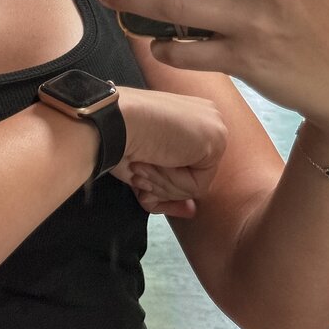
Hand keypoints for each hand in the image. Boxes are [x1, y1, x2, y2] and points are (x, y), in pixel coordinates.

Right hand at [109, 85, 227, 217]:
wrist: (113, 122)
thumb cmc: (119, 137)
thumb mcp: (147, 165)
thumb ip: (170, 186)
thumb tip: (191, 210)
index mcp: (190, 117)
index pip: (189, 167)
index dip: (161, 179)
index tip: (136, 168)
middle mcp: (206, 118)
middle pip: (194, 177)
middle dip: (162, 183)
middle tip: (139, 168)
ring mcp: (214, 127)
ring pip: (195, 185)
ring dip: (163, 183)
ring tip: (143, 163)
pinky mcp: (215, 140)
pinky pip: (197, 187)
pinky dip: (171, 182)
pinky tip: (155, 160)